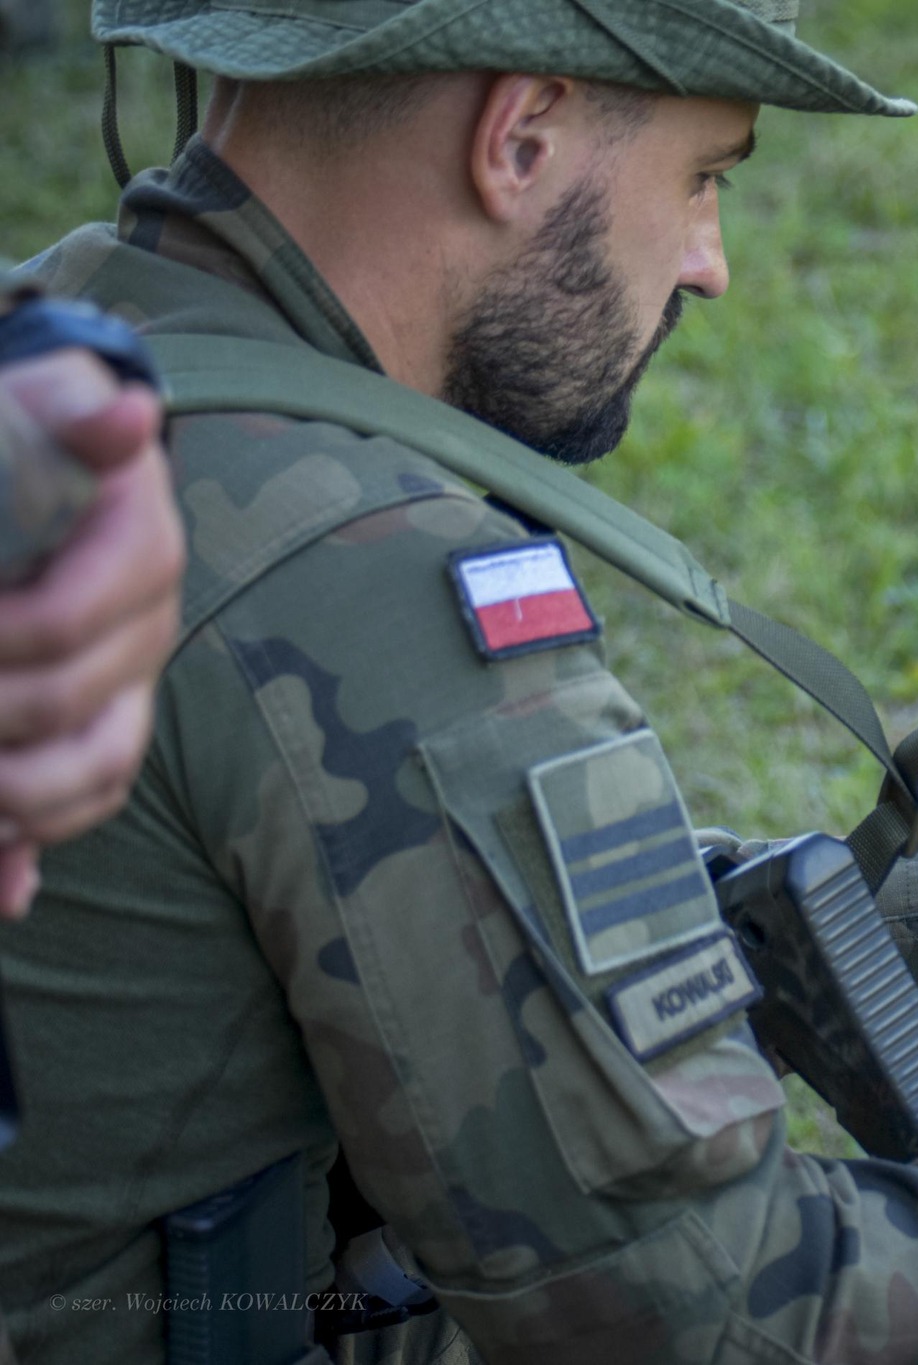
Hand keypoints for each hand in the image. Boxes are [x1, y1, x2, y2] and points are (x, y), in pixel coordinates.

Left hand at [0, 349, 183, 917]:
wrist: (33, 475)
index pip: (61, 625)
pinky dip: (26, 854)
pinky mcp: (100, 725)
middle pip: (66, 710)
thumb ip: (67, 410)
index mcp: (140, 549)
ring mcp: (129, 682)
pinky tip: (1, 889)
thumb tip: (122, 413)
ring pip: (92, 773)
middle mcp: (148, 624)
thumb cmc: (17, 435)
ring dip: (10, 801)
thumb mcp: (33, 409)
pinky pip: (84, 803)